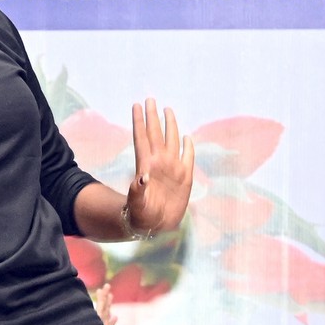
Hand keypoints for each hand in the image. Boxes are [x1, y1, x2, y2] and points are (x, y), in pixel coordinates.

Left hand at [123, 99, 193, 234]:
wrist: (155, 225)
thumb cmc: (141, 215)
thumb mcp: (137, 204)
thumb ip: (137, 191)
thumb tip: (141, 178)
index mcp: (146, 166)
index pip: (142, 139)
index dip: (139, 122)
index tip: (136, 105)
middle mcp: (159, 163)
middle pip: (155, 134)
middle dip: (153, 116)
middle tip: (150, 98)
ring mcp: (172, 168)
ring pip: (171, 141)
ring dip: (169, 125)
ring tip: (167, 109)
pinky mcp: (184, 177)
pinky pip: (188, 158)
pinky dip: (188, 147)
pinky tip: (186, 137)